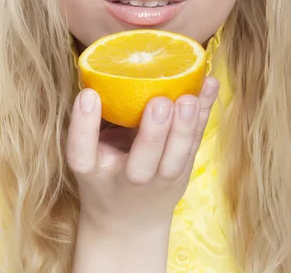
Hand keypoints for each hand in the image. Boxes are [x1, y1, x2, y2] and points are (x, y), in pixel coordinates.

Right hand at [66, 76, 219, 235]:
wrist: (129, 223)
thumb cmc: (105, 173)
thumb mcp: (89, 154)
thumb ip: (94, 121)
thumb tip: (100, 68)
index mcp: (92, 171)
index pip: (80, 153)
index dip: (83, 125)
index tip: (88, 95)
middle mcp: (126, 181)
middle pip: (140, 165)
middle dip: (152, 135)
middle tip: (160, 102)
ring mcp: (159, 182)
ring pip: (176, 159)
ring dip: (185, 128)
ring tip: (189, 98)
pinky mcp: (184, 172)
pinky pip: (195, 142)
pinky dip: (204, 113)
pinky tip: (210, 85)